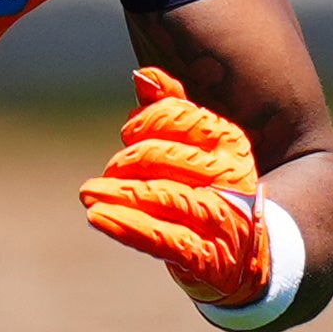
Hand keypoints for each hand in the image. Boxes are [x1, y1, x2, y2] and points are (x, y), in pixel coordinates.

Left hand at [78, 65, 274, 308]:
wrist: (244, 251)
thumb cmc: (207, 186)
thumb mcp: (196, 144)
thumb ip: (171, 108)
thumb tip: (143, 76)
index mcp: (229, 141)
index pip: (178, 117)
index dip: (144, 123)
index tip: (130, 133)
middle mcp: (230, 176)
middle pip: (165, 156)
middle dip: (128, 162)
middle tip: (110, 172)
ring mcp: (221, 217)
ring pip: (160, 196)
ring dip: (117, 194)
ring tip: (87, 193)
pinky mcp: (206, 255)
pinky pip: (161, 237)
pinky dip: (125, 226)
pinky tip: (97, 217)